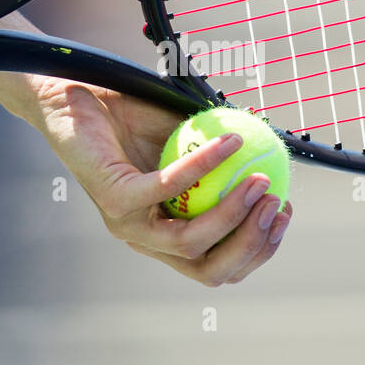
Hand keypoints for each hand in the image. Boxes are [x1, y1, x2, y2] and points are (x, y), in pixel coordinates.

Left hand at [27, 78, 292, 284]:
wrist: (78, 95)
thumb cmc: (132, 116)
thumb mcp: (190, 137)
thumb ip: (227, 157)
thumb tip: (280, 159)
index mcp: (167, 235)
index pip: (221, 263)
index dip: (260, 247)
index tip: (286, 209)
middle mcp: (147, 240)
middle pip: (211, 269)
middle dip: (253, 246)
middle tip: (278, 204)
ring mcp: (128, 225)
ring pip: (191, 243)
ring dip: (234, 215)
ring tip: (260, 180)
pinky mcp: (114, 199)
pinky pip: (169, 188)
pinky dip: (204, 166)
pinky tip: (230, 143)